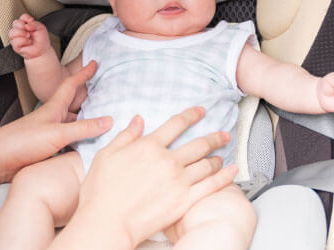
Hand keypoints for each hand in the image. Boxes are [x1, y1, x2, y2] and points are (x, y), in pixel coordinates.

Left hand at [0, 62, 110, 185]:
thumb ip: (83, 128)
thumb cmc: (22, 141)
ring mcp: (49, 134)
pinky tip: (89, 149)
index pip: (71, 85)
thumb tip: (109, 120)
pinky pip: (70, 143)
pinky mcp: (47, 150)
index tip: (94, 63)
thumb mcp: (57, 133)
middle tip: (109, 100)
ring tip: (106, 127)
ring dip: (88, 126)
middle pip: (76, 108)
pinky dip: (81, 143)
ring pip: (74, 127)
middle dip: (91, 103)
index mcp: (54, 108)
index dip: (83, 74)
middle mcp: (53, 119)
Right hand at [8, 13, 50, 59]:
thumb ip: (34, 24)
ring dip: (20, 33)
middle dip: (21, 25)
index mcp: (26, 24)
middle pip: (15, 23)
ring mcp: (17, 38)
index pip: (22, 17)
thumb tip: (26, 25)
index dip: (26, 18)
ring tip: (28, 36)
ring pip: (11, 32)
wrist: (42, 51)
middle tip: (28, 30)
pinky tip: (28, 42)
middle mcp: (20, 30)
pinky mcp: (16, 46)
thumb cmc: (41, 40)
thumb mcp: (41, 28)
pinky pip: (15, 41)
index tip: (32, 22)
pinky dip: (23, 41)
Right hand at [62, 107, 238, 247]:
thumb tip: (138, 120)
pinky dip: (224, 176)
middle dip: (214, 136)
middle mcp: (168, 161)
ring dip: (217, 156)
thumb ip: (125, 136)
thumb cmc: (101, 191)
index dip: (191, 115)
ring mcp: (179, 181)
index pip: (176, 124)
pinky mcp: (184, 201)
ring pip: (206, 164)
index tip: (201, 111)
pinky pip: (211, 186)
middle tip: (223, 133)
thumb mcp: (105, 155)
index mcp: (149, 146)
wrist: (107, 221)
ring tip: (223, 153)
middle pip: (198, 143)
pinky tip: (232, 171)